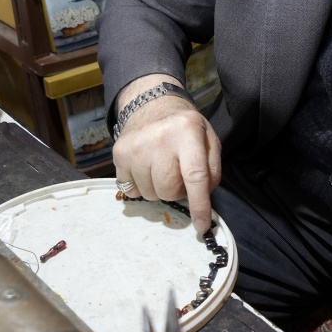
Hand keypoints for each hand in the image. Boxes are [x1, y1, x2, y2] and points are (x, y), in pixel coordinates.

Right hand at [113, 84, 221, 233]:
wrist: (152, 105)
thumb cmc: (185, 128)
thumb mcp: (208, 140)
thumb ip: (212, 170)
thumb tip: (203, 201)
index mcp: (187, 131)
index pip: (195, 176)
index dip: (199, 205)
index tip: (201, 225)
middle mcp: (160, 138)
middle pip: (169, 190)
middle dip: (177, 191)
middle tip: (178, 174)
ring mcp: (136, 146)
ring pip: (151, 194)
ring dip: (159, 189)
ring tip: (161, 168)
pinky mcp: (119, 154)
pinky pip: (132, 190)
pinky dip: (142, 186)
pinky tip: (146, 169)